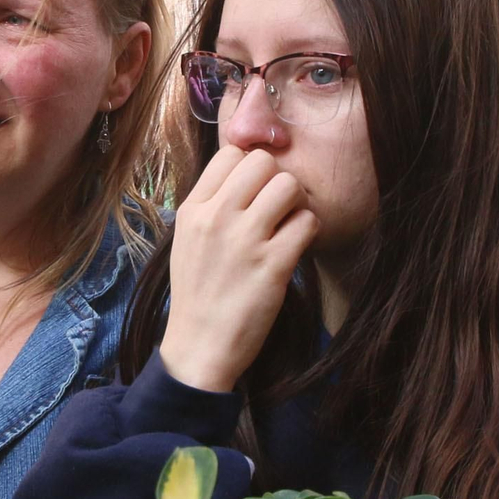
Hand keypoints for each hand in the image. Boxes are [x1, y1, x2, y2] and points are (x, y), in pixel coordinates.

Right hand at [158, 146, 317, 392]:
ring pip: (289, 185)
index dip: (251, 168)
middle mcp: (216, 217)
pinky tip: (295, 248)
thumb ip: (213, 205)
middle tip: (278, 209)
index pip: (231, 153)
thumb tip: (247, 172)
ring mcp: (245, 240)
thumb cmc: (198, 293)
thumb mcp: (189, 240)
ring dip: (297, 204)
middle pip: (263, 162)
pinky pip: (307, 222)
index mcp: (193, 209)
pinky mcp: (273, 265)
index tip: (256, 192)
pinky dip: (309, 232)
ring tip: (288, 227)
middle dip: (277, 181)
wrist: (199, 346)